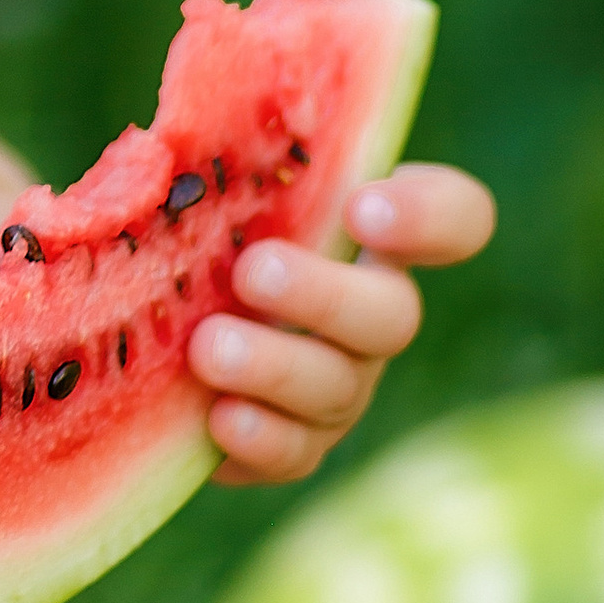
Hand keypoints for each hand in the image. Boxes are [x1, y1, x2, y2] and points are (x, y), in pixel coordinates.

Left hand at [188, 162, 495, 485]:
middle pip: (393, 314)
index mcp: (366, 231)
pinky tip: (219, 416)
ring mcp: (342, 383)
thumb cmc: (189, 229)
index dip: (429, 215)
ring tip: (208, 347)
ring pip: (339, 386)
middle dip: (325, 296)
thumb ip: (206, 163)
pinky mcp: (296, 443)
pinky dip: (260, 435)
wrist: (151, 328)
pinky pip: (296, 452)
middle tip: (253, 272)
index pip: (452, 216)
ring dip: (276, 366)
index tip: (363, 208)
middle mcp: (369, 311)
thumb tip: (160, 151)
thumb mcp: (197, 186)